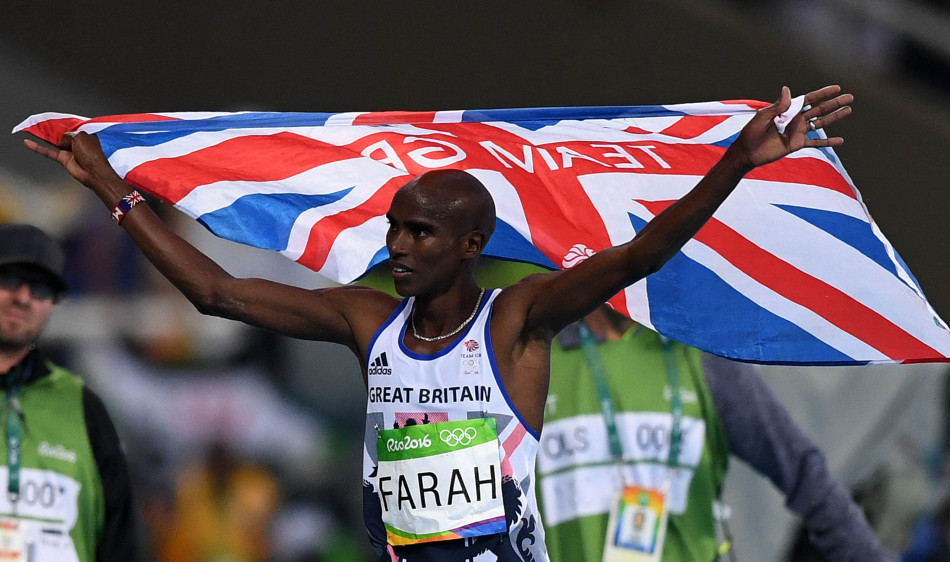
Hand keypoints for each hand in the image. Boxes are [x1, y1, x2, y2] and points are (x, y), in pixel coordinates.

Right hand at [23, 132, 124, 198]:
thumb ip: (68, 135)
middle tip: (40, 124)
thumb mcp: (80, 137)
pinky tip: (29, 143)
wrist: (93, 172)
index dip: (63, 126)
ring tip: (32, 129)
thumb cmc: (92, 154)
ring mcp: (70, 152)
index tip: (52, 121)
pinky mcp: (63, 159)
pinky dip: (38, 148)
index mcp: (85, 136)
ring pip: (53, 143)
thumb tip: (60, 141)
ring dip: (44, 137)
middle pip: (61, 135)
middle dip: (52, 131)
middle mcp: (77, 144)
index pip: (71, 129)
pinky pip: (48, 152)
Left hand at [730, 85, 852, 170]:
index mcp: (788, 109)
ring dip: (835, 117)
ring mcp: (798, 131)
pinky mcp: (797, 144)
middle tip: (850, 97)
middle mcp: (796, 119)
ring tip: (849, 110)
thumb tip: (787, 89)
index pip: (809, 99)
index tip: (837, 88)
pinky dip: (827, 142)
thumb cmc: (751, 132)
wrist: (747, 152)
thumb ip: (777, 106)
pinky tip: (840, 140)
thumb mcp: (763, 117)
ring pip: (820, 123)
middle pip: (819, 109)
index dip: (823, 93)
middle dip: (834, 103)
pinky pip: (815, 143)